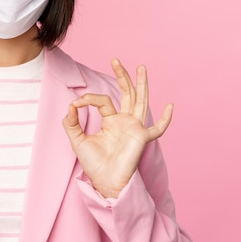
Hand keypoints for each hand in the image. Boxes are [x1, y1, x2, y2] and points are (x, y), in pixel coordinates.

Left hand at [62, 59, 172, 198]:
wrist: (105, 181)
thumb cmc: (94, 164)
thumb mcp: (77, 140)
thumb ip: (71, 122)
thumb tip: (71, 104)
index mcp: (111, 121)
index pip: (102, 100)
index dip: (89, 98)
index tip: (76, 103)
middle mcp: (124, 121)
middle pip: (126, 93)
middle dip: (122, 76)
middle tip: (115, 60)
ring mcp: (135, 128)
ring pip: (141, 101)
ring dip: (141, 84)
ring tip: (141, 67)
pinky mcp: (142, 137)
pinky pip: (158, 129)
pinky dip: (165, 119)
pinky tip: (170, 106)